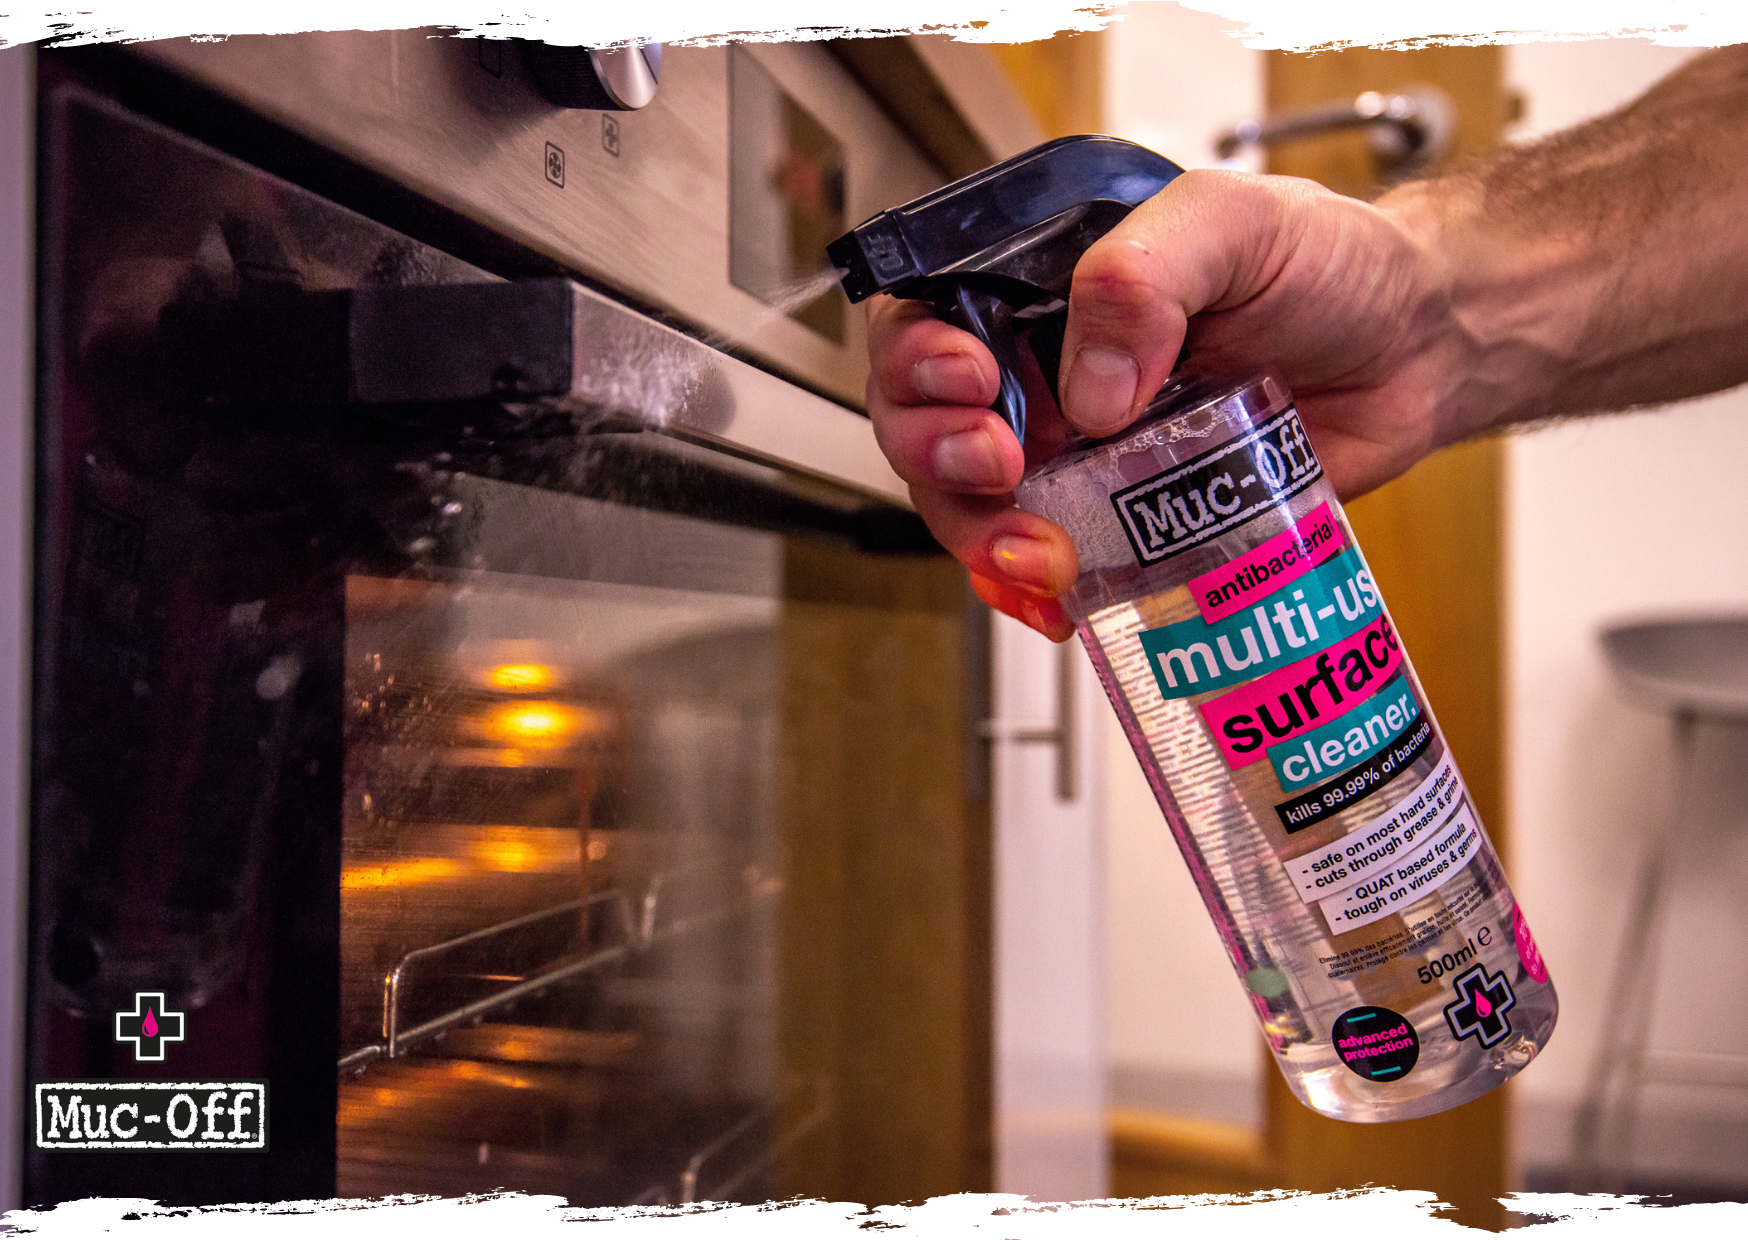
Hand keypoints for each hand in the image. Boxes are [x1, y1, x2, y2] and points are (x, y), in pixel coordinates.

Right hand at [865, 168, 1469, 640]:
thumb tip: (1088, 391)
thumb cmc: (1331, 265)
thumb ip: (1147, 273)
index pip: (927, 312)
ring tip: (1039, 553)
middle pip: (924, 419)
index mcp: (1045, 282)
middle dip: (938, 455)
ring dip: (981, 539)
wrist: (1416, 352)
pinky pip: (1043, 564)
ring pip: (970, 504)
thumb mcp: (1237, 223)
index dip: (918, 356)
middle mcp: (1042, 366)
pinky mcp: (1121, 517)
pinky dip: (1033, 593)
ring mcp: (1074, 449)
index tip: (975, 382)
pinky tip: (1058, 600)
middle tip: (999, 465)